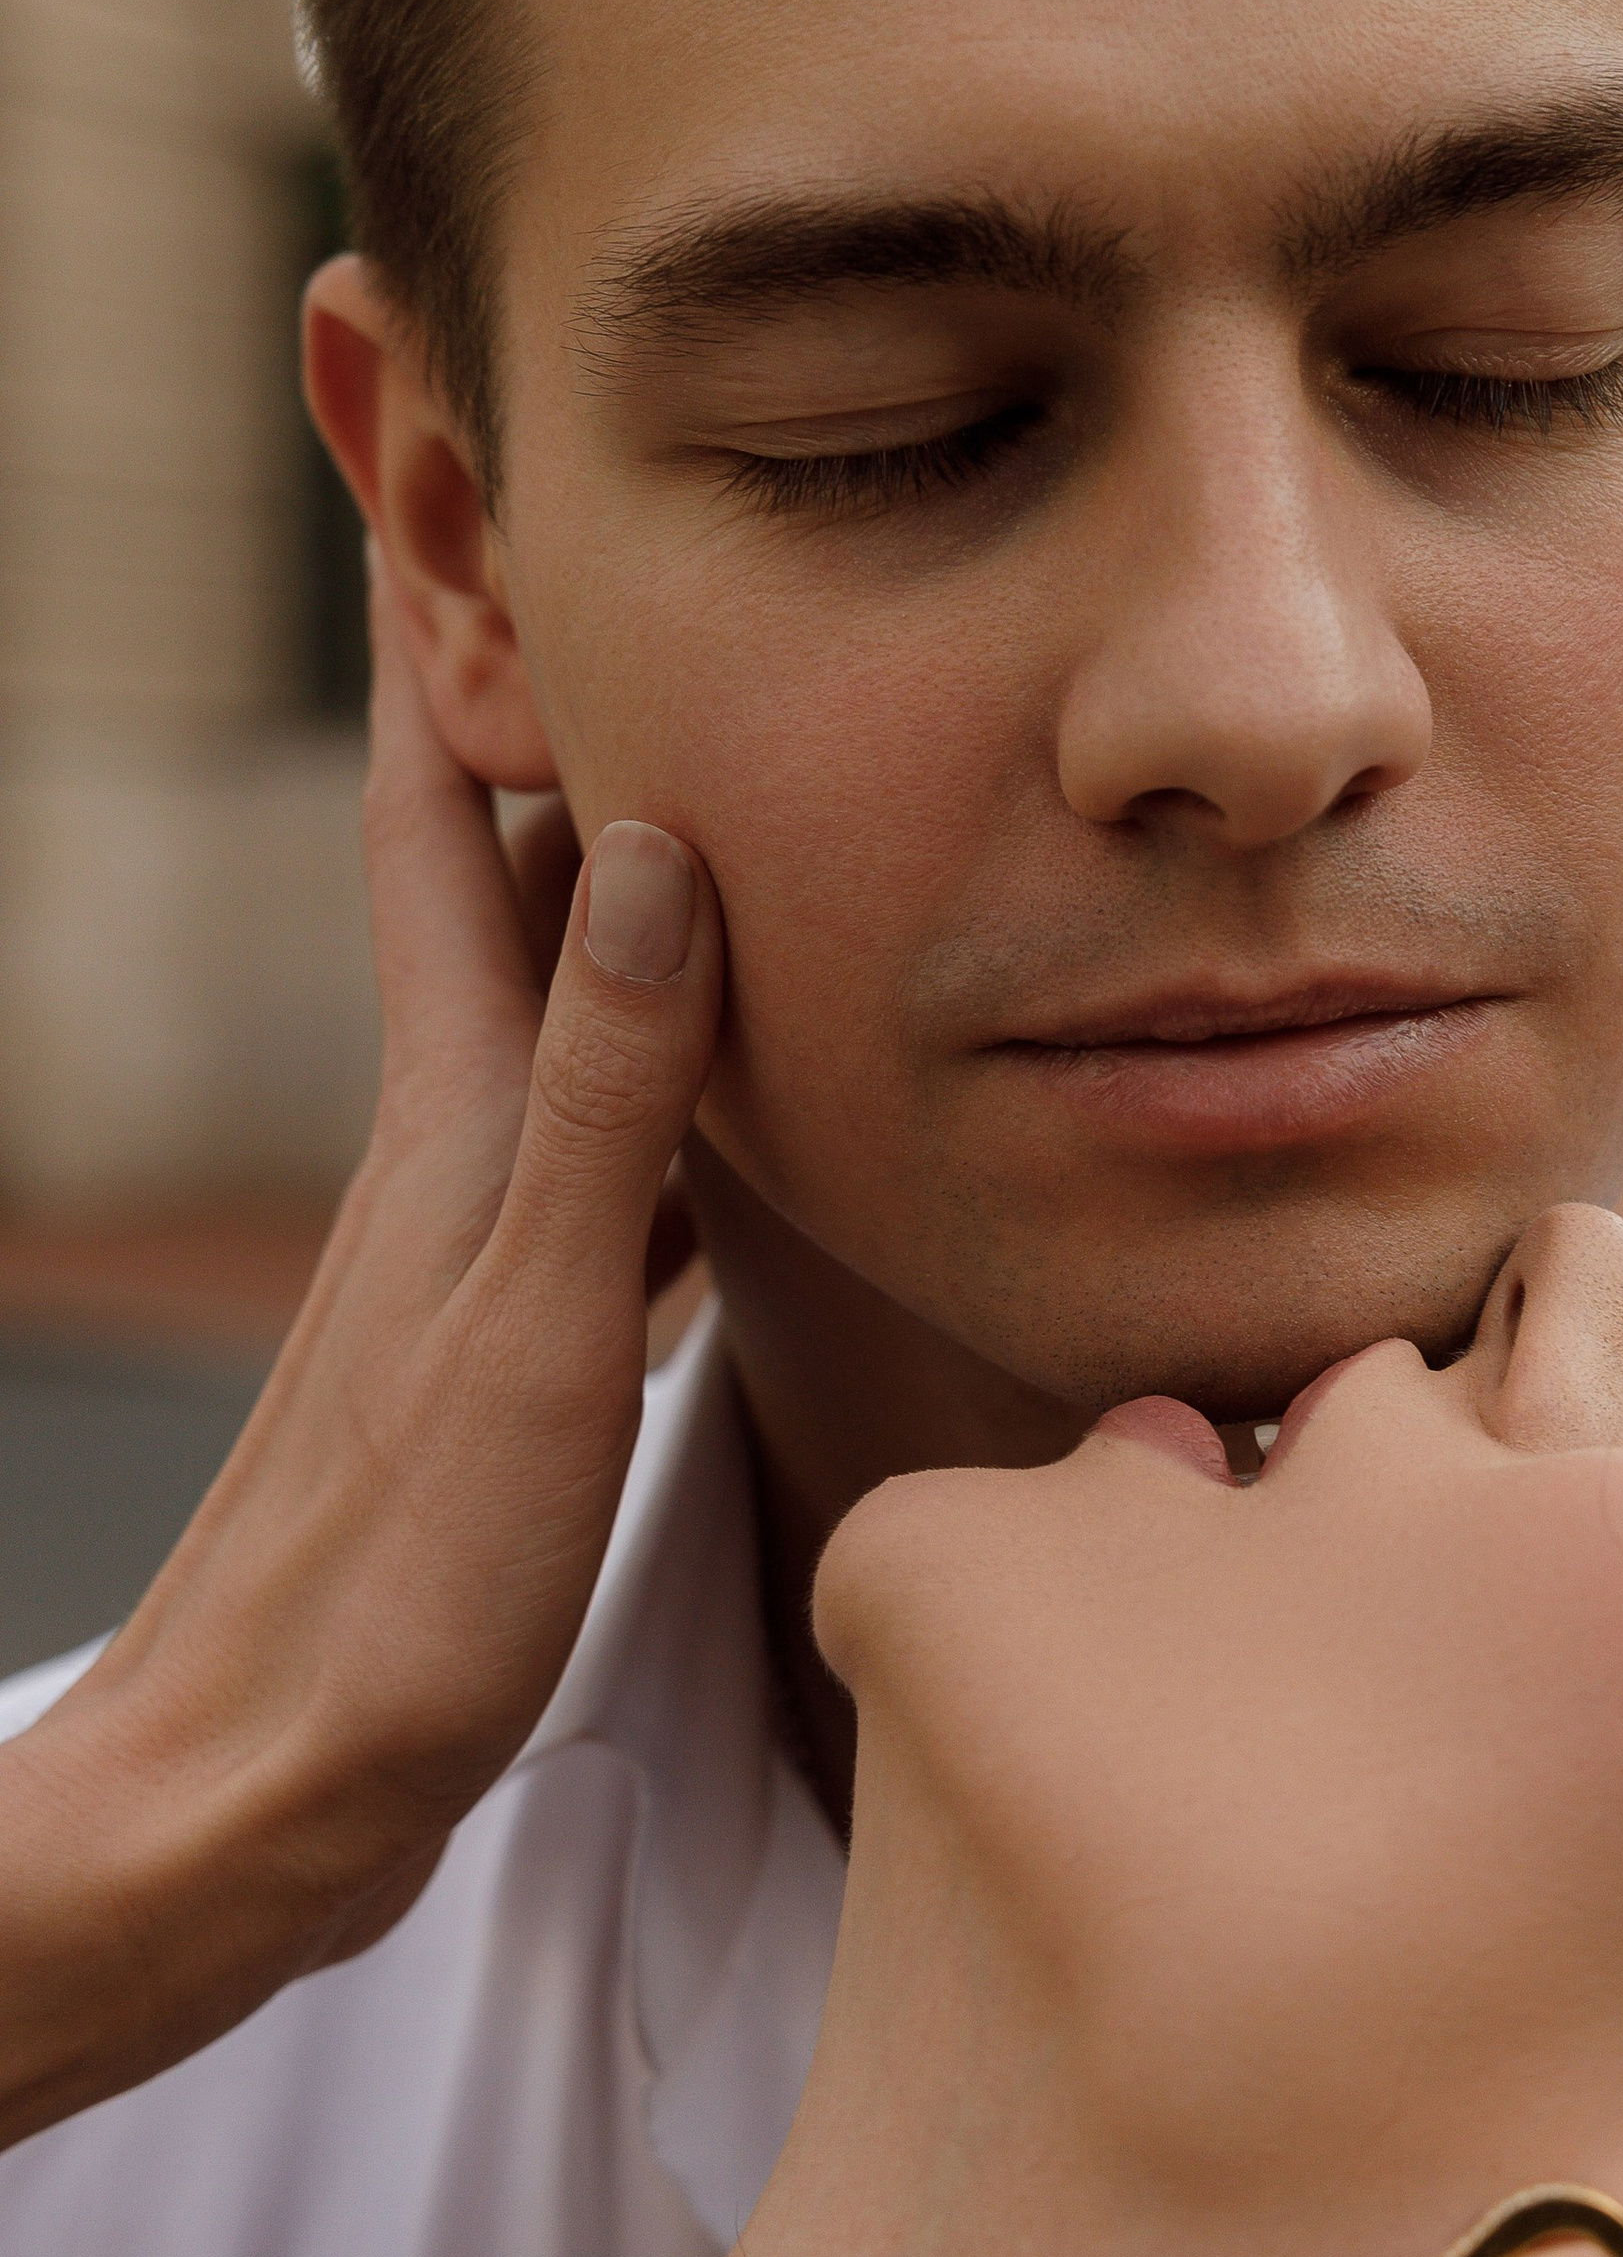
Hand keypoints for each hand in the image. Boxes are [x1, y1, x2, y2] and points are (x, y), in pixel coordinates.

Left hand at [0, 586, 725, 2144]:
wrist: (266, 1793)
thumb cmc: (397, 1586)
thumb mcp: (529, 1327)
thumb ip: (606, 1093)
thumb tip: (661, 837)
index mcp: (453, 1122)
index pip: (448, 821)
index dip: (449, 644)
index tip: (461, 463)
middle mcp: (451, 1155)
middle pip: (498, 880)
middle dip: (539, 718)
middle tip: (608, 574)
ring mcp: (473, 1250)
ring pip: (556, 1008)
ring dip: (612, 886)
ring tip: (708, 781)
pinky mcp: (506, 1349)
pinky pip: (602, 1146)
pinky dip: (662, 1070)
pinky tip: (722, 1091)